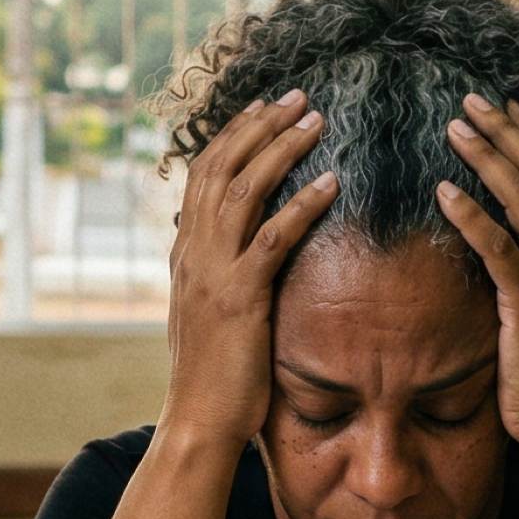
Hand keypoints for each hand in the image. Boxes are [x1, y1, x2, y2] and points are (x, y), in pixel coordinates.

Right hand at [159, 91, 340, 447]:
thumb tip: (244, 256)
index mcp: (186, 252)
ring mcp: (212, 273)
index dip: (235, 135)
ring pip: (244, 190)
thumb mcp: (211, 313)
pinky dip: (302, 204)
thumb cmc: (214, 376)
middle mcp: (192, 252)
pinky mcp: (239, 297)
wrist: (197, 421)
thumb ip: (223, 276)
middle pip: (222, 166)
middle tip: (298, 96)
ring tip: (317, 120)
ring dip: (282, 148)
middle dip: (260, 125)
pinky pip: (272, 238)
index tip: (265, 108)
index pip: (204, 174)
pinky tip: (332, 182)